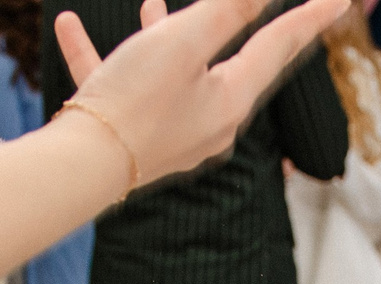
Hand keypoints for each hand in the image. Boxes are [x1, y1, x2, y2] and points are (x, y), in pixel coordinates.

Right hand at [55, 0, 352, 186]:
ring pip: (171, 70)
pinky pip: (119, 83)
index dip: (309, 17)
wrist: (80, 169)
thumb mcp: (186, 42)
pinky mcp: (128, 134)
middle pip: (232, 61)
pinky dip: (100, 55)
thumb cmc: (135, 102)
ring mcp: (169, 131)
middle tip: (270, 13)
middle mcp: (209, 120)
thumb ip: (228, 9)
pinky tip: (70, 29)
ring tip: (148, 3)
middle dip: (237, 26)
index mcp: (232, 99)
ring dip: (161, 33)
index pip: (279, 47)